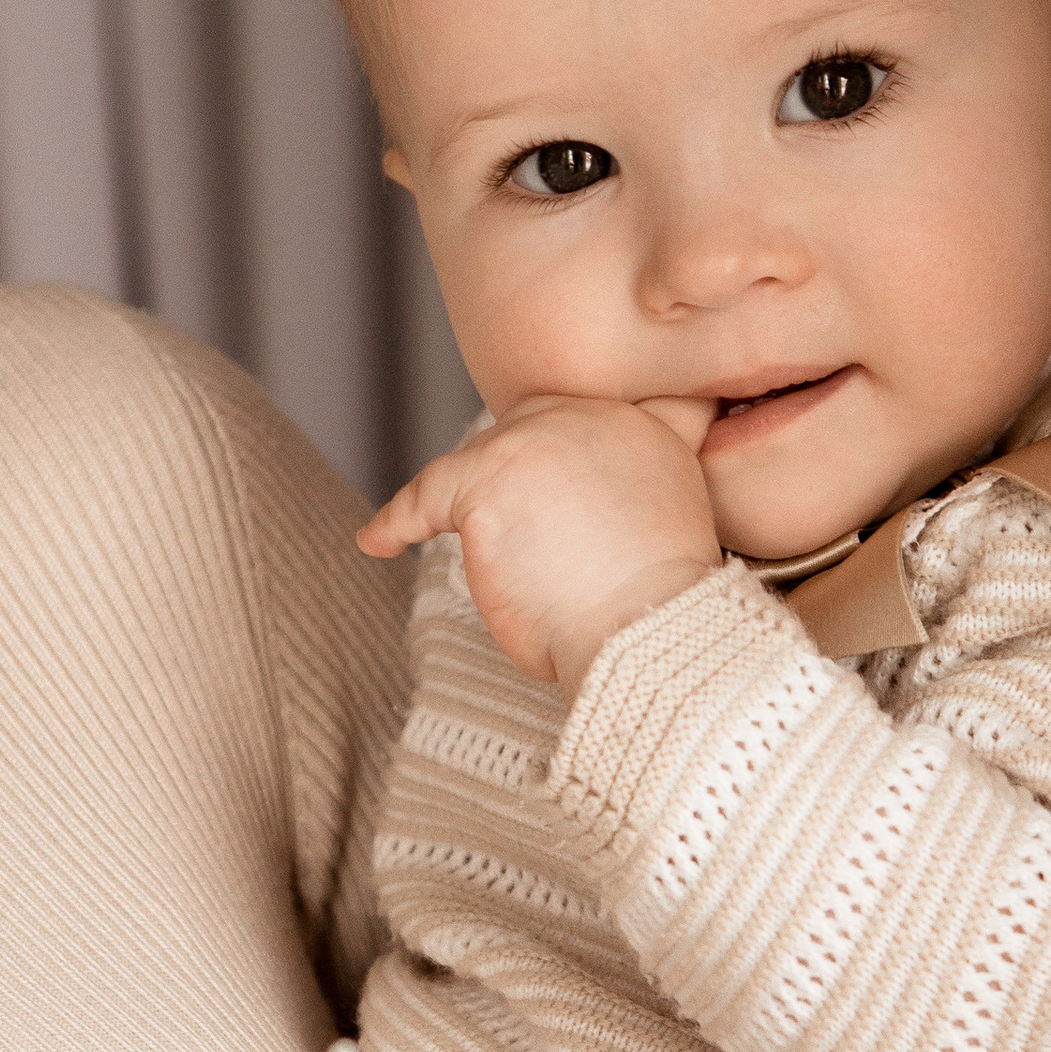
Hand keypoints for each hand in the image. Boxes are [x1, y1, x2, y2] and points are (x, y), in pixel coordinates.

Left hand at [361, 394, 721, 687]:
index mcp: (638, 427)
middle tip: (497, 523)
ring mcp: (533, 446)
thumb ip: (635, 491)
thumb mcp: (673, 524)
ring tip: (437, 532)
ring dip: (463, 500)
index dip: (550, 456)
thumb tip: (583, 513)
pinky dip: (398, 520)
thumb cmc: (657, 609)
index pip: (578, 420)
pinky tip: (377, 541)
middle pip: (524, 428)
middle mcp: (587, 419)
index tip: (533, 493)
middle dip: (505, 473)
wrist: (646, 632)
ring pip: (479, 460)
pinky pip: (426, 495)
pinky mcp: (487, 485)